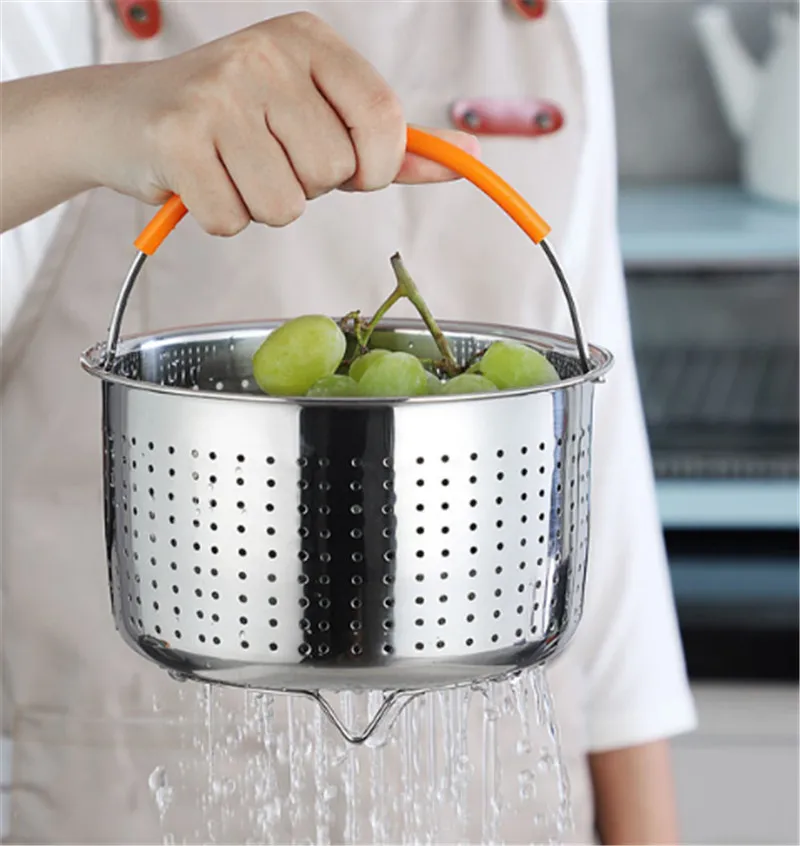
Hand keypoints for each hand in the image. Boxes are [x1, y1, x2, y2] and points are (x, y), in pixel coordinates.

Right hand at [87, 12, 477, 235]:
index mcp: (310, 42)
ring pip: (286, 206)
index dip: (374, 166)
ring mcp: (218, 92)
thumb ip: (390, 141)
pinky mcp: (177, 136)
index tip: (349, 169)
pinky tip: (200, 181)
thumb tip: (468, 158)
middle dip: (306, 186)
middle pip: (333, 171)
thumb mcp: (315, 113)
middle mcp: (265, 55)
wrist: (123, 116)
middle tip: (265, 158)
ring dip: (262, 206)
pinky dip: (220, 217)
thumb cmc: (233, 121)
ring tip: (231, 169)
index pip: (384, 119)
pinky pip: (234, 220)